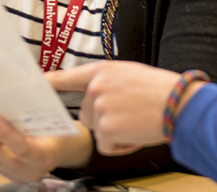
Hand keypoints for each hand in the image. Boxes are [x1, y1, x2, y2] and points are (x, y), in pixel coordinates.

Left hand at [0, 108, 92, 182]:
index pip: (21, 148)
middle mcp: (27, 171)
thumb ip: (35, 113)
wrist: (61, 151)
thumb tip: (15, 92)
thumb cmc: (59, 135)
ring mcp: (15, 174)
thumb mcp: (54, 123)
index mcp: (42, 157)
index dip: (4, 133)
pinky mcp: (5, 172)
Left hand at [47, 61, 187, 154]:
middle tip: (132, 114)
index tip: (36, 85)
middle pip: (87, 114)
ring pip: (97, 131)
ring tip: (136, 121)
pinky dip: (121, 146)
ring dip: (114, 133)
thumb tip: (96, 97)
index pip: (69, 77)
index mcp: (103, 71)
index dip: (51, 82)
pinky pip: (105, 146)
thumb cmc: (162, 91)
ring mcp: (99, 107)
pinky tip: (137, 133)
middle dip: (106, 121)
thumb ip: (109, 83)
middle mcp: (97, 87)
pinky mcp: (105, 128)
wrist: (180, 104)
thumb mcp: (131, 75)